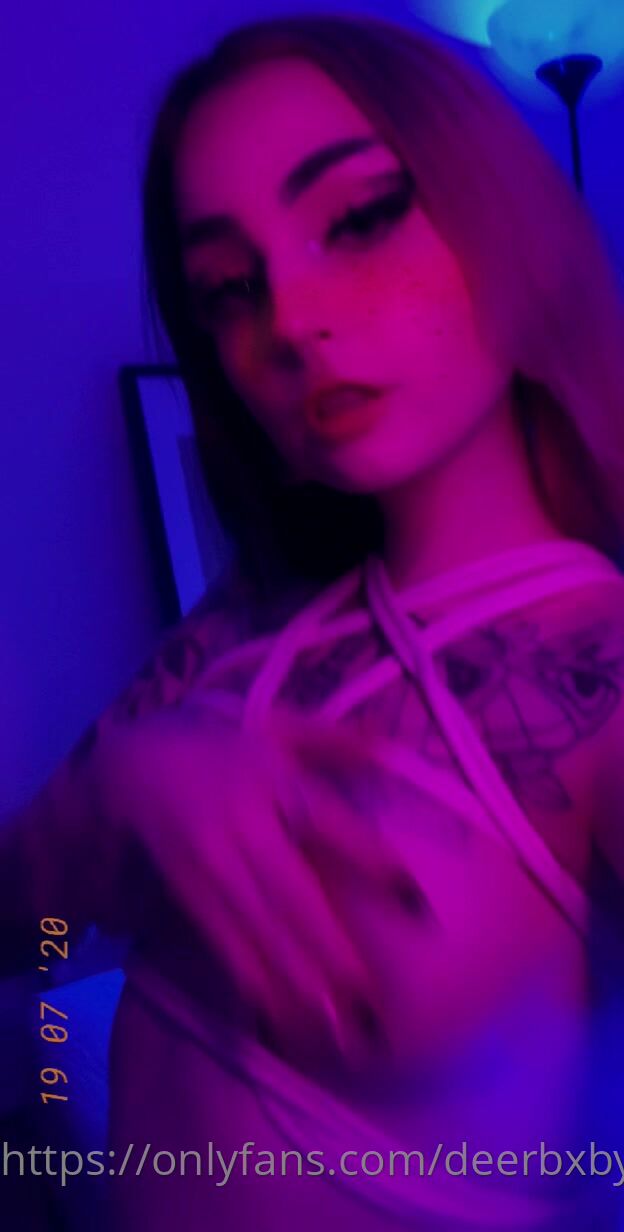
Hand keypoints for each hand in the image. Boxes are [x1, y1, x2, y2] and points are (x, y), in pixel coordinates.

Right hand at [91, 703, 403, 1067]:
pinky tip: (285, 1019)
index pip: (327, 823)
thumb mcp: (275, 726)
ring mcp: (211, 865)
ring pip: (260, 930)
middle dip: (332, 952)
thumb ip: (331, 739)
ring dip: (299, 982)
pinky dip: (256, 983)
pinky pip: (226, 943)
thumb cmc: (222, 747)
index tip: (414, 902)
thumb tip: (388, 740)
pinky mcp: (189, 894)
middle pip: (292, 895)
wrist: (133, 768)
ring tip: (338, 1028)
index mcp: (270, 778)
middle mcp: (241, 826)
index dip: (369, 860)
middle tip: (372, 1001)